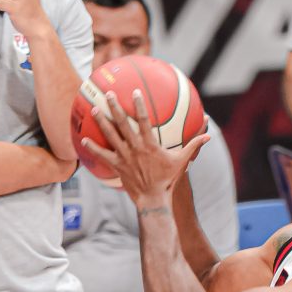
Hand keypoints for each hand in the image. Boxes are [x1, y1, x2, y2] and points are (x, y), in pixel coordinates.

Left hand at [83, 88, 208, 205]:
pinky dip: (92, 147)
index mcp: (149, 144)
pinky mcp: (117, 166)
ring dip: (101, 122)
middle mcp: (135, 148)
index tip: (135, 92)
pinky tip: (82, 139)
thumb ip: (193, 145)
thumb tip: (208, 134)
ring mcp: (124, 157)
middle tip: (109, 94)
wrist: (153, 199)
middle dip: (115, 107)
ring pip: (111, 136)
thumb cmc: (168, 179)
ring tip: (94, 109)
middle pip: (122, 124)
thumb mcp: (182, 161)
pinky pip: (102, 155)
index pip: (143, 120)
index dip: (138, 105)